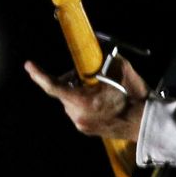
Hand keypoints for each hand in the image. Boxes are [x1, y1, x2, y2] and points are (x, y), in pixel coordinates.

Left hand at [25, 54, 147, 142]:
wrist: (146, 122)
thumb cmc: (135, 95)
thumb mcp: (120, 69)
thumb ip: (102, 59)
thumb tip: (92, 47)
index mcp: (83, 101)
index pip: (54, 86)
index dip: (39, 75)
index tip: (29, 65)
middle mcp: (78, 115)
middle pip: (63, 92)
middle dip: (70, 81)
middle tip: (87, 75)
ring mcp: (81, 124)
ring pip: (70, 102)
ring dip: (78, 92)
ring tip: (99, 89)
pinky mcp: (86, 129)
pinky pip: (77, 111)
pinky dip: (83, 102)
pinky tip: (100, 100)